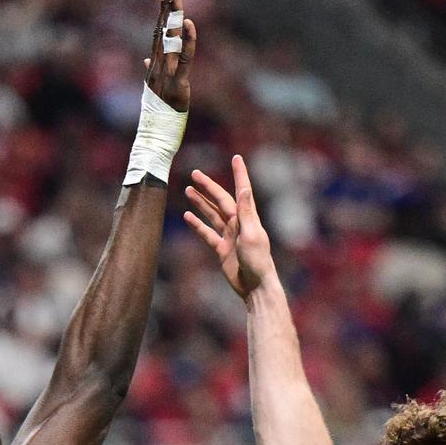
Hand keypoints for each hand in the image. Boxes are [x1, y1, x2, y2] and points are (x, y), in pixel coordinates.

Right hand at [145, 0, 196, 111]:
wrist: (154, 135)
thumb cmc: (156, 115)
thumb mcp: (152, 91)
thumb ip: (149, 72)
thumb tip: (145, 61)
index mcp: (154, 65)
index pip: (159, 33)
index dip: (162, 12)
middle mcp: (158, 65)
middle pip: (163, 30)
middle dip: (167, 6)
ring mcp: (166, 73)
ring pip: (170, 39)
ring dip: (173, 15)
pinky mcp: (178, 83)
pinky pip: (184, 59)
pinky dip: (186, 41)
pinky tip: (188, 23)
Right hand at [185, 155, 275, 298]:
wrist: (254, 286)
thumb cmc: (257, 261)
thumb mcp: (252, 234)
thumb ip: (245, 212)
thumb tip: (244, 189)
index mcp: (247, 218)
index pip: (242, 190)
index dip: (239, 173)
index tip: (236, 158)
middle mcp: (238, 223)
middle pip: (220, 200)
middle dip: (208, 186)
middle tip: (194, 173)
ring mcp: (229, 236)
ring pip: (211, 214)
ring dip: (200, 203)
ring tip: (188, 190)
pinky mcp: (221, 249)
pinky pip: (206, 233)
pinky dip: (197, 225)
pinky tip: (187, 216)